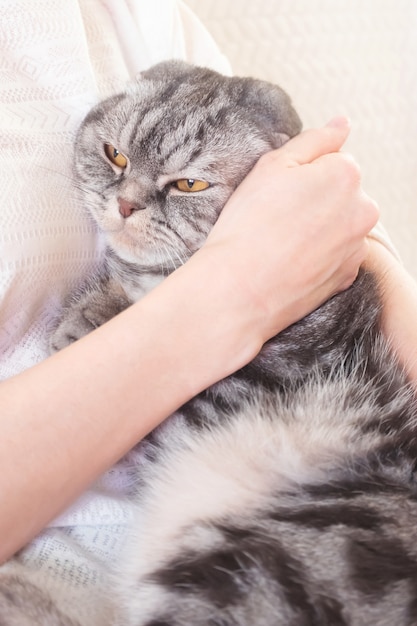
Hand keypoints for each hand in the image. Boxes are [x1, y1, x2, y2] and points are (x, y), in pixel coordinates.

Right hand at [202, 116, 378, 346]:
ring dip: (319, 229)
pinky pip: (337, 255)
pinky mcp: (348, 275)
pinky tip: (293, 262)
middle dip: (315, 200)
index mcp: (345, 174)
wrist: (241, 289)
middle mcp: (362, 209)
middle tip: (277, 218)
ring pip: (339, 225)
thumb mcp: (272, 166)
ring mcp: (357, 246)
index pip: (332, 162)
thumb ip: (315, 140)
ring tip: (283, 243)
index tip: (277, 194)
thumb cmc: (249, 226)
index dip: (300, 176)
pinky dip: (320, 256)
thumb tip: (343, 124)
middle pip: (340, 194)